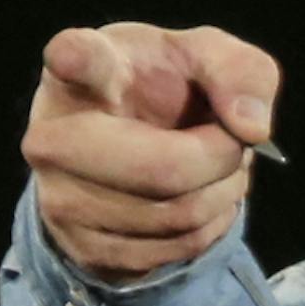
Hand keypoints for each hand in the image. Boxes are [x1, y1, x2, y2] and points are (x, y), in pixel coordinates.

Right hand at [22, 21, 279, 278]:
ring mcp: (60, 199)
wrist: (131, 140)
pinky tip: (201, 199)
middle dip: (220, 159)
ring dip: (221, 194)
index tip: (71, 56)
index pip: (74, 60)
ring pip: (176, 214)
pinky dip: (208, 228)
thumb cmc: (164, 87)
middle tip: (231, 142)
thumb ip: (240, 71)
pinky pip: (174, 249)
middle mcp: (53, 136)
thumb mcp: (209, 58)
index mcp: (83, 69)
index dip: (75, 59)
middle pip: (162, 169)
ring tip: (218, 168)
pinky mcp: (83, 250)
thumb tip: (251, 129)